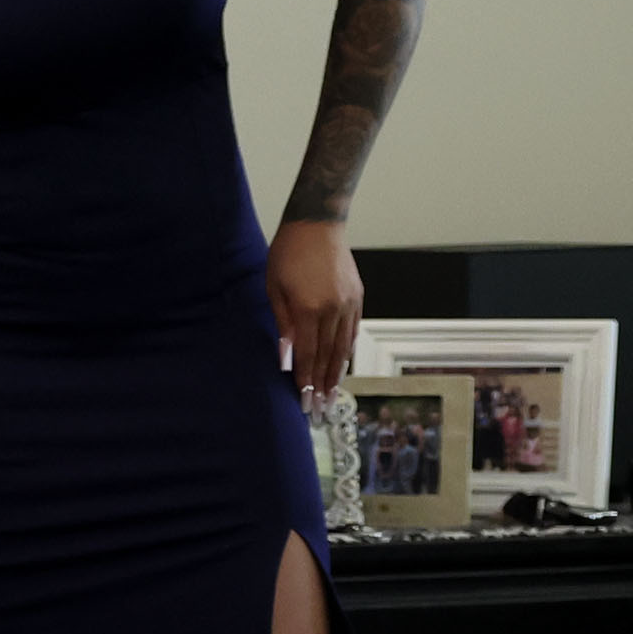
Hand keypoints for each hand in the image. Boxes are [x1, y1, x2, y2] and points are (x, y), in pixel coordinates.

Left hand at [267, 220, 360, 398]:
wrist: (317, 224)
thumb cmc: (286, 255)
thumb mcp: (273, 289)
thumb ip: (282, 325)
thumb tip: (286, 359)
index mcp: (309, 309)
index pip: (308, 354)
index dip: (306, 380)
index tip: (304, 401)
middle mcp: (333, 309)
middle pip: (329, 356)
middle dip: (323, 385)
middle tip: (320, 409)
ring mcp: (349, 304)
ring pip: (344, 346)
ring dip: (337, 372)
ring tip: (332, 394)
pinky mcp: (358, 297)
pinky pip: (354, 331)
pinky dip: (348, 350)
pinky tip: (342, 364)